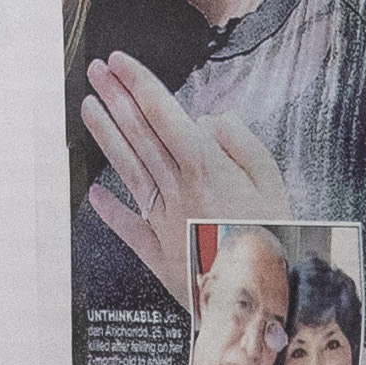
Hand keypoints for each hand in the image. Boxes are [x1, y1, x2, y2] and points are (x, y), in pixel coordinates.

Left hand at [81, 51, 296, 304]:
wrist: (266, 303)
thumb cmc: (277, 238)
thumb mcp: (275, 185)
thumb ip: (241, 144)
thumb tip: (206, 119)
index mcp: (207, 170)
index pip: (163, 115)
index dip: (139, 85)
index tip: (119, 61)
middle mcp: (178, 191)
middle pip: (140, 135)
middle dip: (116, 98)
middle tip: (96, 70)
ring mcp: (163, 221)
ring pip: (128, 169)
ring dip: (105, 135)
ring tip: (87, 105)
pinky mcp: (158, 254)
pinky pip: (128, 226)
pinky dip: (110, 209)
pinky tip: (95, 191)